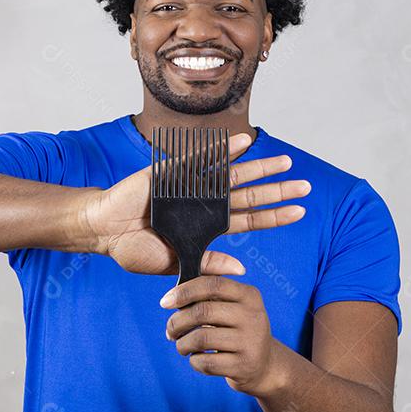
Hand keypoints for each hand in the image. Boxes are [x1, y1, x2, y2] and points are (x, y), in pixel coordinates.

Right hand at [80, 132, 310, 275]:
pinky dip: (223, 151)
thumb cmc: (134, 249)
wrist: (104, 231)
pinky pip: (203, 159)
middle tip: (306, 186)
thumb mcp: (174, 264)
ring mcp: (191, 187)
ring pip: (233, 176)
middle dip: (277, 191)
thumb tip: (240, 268)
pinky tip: (244, 143)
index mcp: (206, 227)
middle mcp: (205, 204)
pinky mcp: (173, 173)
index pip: (249, 220)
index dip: (274, 217)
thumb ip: (206, 262)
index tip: (300, 212)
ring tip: (285, 161)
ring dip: (259, 168)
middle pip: (249, 196)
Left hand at [161, 275, 289, 395]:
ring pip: (201, 338)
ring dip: (183, 344)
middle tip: (171, 331)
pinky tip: (198, 359)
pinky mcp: (244, 366)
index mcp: (249, 295)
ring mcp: (250, 342)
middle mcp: (253, 316)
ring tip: (182, 346)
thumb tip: (172, 298)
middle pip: (203, 312)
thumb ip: (209, 294)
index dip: (184, 291)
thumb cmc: (237, 331)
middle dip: (178, 321)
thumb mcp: (234, 306)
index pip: (212, 284)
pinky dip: (194, 361)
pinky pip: (206, 362)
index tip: (165, 302)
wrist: (264, 366)